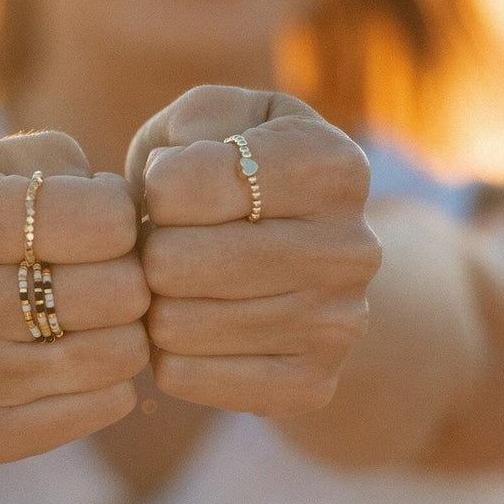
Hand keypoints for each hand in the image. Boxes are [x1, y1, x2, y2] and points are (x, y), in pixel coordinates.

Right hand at [0, 132, 149, 462]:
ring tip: (99, 309)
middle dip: (130, 273)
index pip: (100, 220)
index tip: (104, 216)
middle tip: (110, 267)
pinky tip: (81, 352)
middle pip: (116, 292)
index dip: (122, 214)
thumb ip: (65, 165)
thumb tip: (123, 215)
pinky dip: (112, 378)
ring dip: (127, 327)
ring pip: (117, 355)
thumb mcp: (7, 164)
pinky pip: (105, 406)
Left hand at [126, 85, 380, 415]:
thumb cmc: (232, 171)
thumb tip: (170, 181)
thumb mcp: (214, 118)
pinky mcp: (311, 385)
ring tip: (181, 282)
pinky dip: (168, 354)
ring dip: (155, 302)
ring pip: (171, 325)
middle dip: (151, 248)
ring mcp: (338, 325)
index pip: (181, 186)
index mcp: (333, 165)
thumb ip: (190, 125)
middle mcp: (352, 248)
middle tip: (168, 242)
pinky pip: (181, 377)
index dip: (154, 187)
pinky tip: (195, 325)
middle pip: (171, 262)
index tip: (172, 188)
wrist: (299, 252)